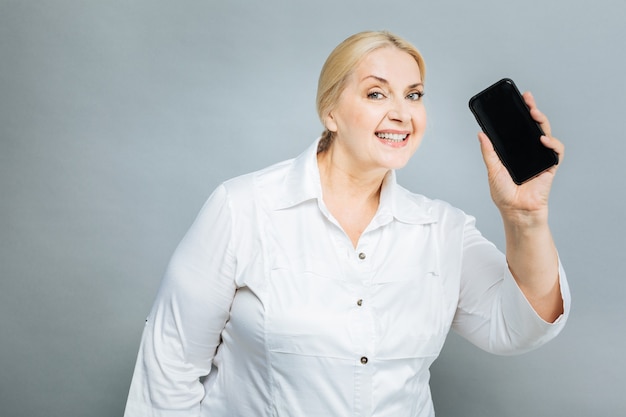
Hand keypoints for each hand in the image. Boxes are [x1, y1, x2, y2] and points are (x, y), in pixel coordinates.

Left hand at [478, 91, 564, 223]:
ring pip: (546, 133)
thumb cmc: (504, 194)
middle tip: (527, 99)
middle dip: (532, 110)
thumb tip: (481, 134)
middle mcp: (529, 151)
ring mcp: (540, 157)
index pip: (518, 128)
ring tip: (534, 113)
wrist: (516, 211)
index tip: (518, 99)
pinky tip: (543, 139)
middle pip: (533, 126)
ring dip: (542, 121)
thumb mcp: (492, 169)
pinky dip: (552, 143)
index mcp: (515, 150)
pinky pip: (556, 151)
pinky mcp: (550, 166)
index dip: (520, 113)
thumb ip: (489, 152)